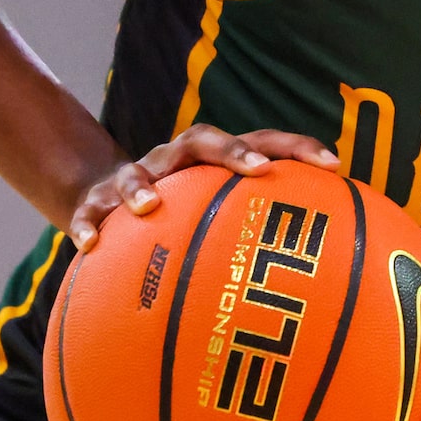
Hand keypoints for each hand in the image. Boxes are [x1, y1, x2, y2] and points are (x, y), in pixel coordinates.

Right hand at [69, 123, 340, 249]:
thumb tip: (334, 280)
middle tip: (256, 170)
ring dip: (142, 185)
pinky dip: (87, 224)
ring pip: (137, 171)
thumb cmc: (187, 218)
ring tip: (149, 204)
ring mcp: (137, 176)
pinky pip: (89, 211)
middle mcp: (177, 159)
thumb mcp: (225, 221)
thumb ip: (268, 236)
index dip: (296, 146)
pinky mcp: (97, 202)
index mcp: (215, 159)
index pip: (263, 140)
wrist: (112, 202)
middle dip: (231, 150)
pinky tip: (89, 246)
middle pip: (203, 140)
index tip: (333, 164)